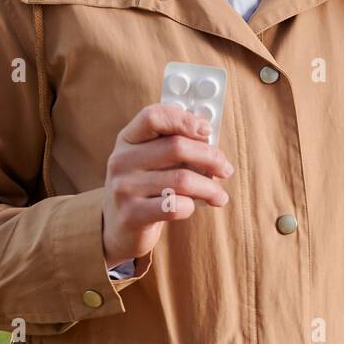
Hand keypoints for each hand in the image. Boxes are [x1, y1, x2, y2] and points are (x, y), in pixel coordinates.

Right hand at [101, 103, 233, 267]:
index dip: (184, 119)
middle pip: (176, 147)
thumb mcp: (152, 159)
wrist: (118, 227)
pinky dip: (192, 206)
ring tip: (219, 195)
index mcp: (128, 139)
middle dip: (211, 157)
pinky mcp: (131, 215)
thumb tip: (210, 136)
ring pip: (182, 179)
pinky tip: (193, 207)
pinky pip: (175, 206)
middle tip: (225, 168)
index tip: (208, 131)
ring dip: (210, 187)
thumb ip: (176, 143)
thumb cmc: (146, 186)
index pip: (153, 116)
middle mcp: (121, 160)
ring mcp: (124, 188)